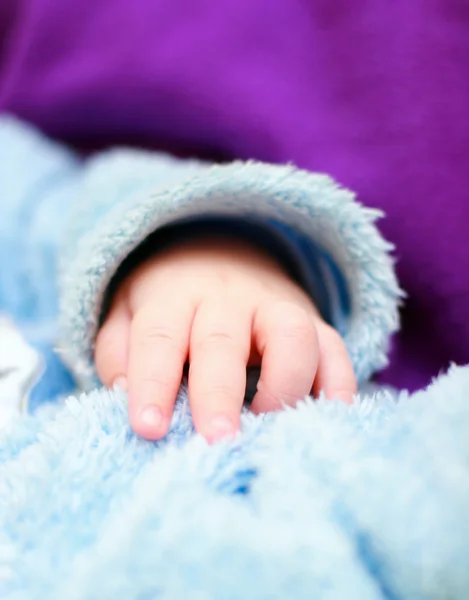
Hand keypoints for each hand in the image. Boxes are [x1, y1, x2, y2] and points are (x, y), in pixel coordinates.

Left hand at [94, 236, 355, 441]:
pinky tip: (325, 416)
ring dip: (285, 384)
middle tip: (216, 440)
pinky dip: (337, 385)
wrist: (223, 255)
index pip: (160, 338)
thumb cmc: (170, 301)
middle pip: (223, 340)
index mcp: (174, 297)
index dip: (152, 383)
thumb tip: (125, 394)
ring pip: (292, 334)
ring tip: (267, 427)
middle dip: (220, 393)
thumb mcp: (128, 313)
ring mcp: (276, 307)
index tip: (148, 429)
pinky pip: (334, 349)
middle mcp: (227, 299)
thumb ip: (120, 352)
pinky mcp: (313, 323)